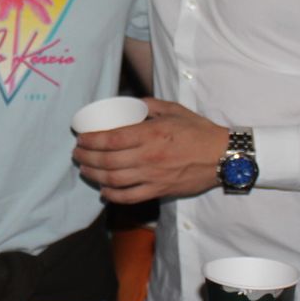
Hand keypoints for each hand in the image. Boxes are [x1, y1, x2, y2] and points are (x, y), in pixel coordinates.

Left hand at [72, 99, 227, 202]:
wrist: (222, 156)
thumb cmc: (198, 131)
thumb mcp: (174, 110)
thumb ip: (150, 105)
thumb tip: (132, 104)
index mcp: (152, 134)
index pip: (112, 139)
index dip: (91, 140)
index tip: (81, 138)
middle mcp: (150, 156)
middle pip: (108, 160)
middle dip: (87, 158)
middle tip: (77, 154)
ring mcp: (154, 176)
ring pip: (115, 180)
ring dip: (95, 175)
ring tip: (85, 169)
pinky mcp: (160, 190)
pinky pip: (130, 197)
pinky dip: (113, 196)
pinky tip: (104, 190)